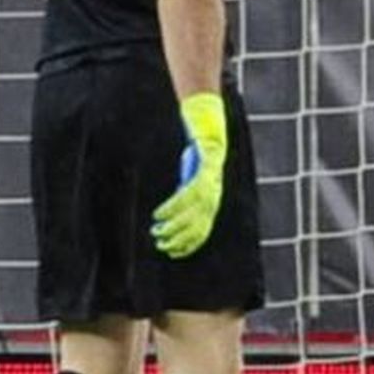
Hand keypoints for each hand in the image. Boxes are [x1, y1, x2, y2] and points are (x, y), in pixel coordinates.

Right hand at [152, 93, 228, 257]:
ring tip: (158, 232)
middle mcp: (214, 190)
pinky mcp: (204, 167)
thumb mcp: (192, 173)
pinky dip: (174, 206)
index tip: (174, 252)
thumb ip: (187, 190)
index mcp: (213, 195)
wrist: (205, 120)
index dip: (191, 242)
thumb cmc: (198, 149)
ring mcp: (211, 179)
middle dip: (182, 238)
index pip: (204, 226)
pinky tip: (160, 214)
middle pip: (200, 223)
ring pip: (195, 212)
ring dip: (176, 225)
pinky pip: (189, 193)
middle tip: (163, 245)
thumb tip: (176, 208)